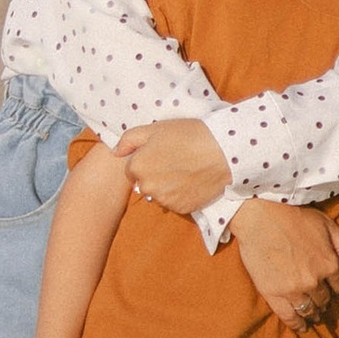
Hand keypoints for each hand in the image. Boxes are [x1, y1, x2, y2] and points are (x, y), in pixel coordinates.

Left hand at [118, 117, 232, 215]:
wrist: (223, 152)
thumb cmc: (189, 135)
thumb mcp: (155, 128)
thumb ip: (129, 139)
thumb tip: (115, 152)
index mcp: (137, 167)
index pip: (131, 169)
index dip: (146, 159)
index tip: (162, 152)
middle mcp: (147, 187)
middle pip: (144, 184)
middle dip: (154, 174)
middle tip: (175, 160)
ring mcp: (164, 200)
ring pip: (159, 195)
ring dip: (166, 186)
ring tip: (185, 169)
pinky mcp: (181, 209)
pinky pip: (175, 203)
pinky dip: (180, 195)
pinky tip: (192, 180)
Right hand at [230, 199, 338, 330]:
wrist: (261, 217)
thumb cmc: (294, 217)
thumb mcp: (328, 224)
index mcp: (330, 264)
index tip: (335, 286)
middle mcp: (315, 281)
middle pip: (325, 298)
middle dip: (325, 298)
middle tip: (322, 299)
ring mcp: (294, 290)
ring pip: (310, 310)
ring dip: (314, 313)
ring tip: (314, 314)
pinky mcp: (274, 295)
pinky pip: (289, 317)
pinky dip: (297, 324)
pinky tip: (301, 327)